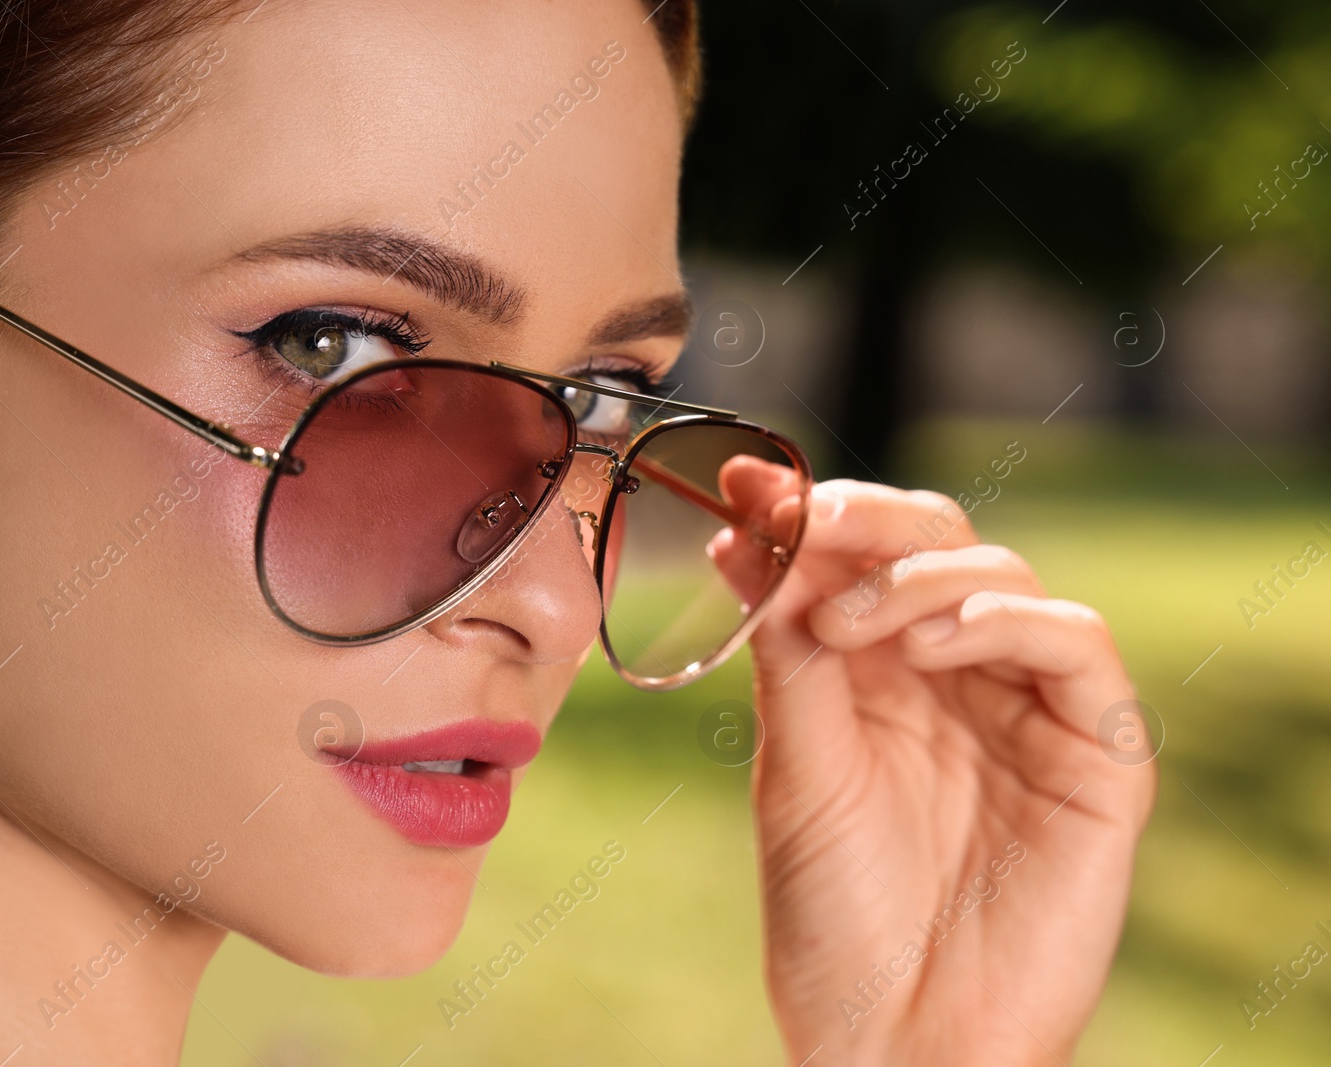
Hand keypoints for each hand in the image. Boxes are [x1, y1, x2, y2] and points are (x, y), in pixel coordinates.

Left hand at [718, 473, 1155, 1065]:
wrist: (894, 1041)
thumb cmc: (835, 914)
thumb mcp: (795, 763)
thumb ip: (785, 647)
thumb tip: (750, 527)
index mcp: (878, 674)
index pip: (862, 556)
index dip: (813, 512)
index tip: (747, 485)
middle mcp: (956, 678)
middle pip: (936, 544)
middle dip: (867, 523)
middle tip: (804, 520)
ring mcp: (1028, 710)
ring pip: (1003, 577)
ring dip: (918, 577)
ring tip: (846, 624)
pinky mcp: (1098, 755)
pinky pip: (1077, 647)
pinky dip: (1008, 622)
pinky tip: (937, 645)